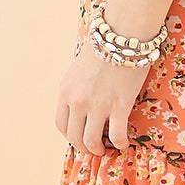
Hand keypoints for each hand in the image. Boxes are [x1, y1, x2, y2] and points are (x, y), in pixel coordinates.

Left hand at [55, 37, 151, 154]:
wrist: (122, 35)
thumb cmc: (104, 48)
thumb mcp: (78, 70)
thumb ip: (77, 89)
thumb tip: (82, 106)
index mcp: (65, 91)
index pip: (61, 124)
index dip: (70, 137)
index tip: (79, 138)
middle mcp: (77, 101)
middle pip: (74, 137)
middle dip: (84, 148)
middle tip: (94, 149)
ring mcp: (98, 105)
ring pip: (92, 141)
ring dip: (98, 149)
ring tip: (106, 149)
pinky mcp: (119, 105)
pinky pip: (117, 135)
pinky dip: (120, 144)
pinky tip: (124, 143)